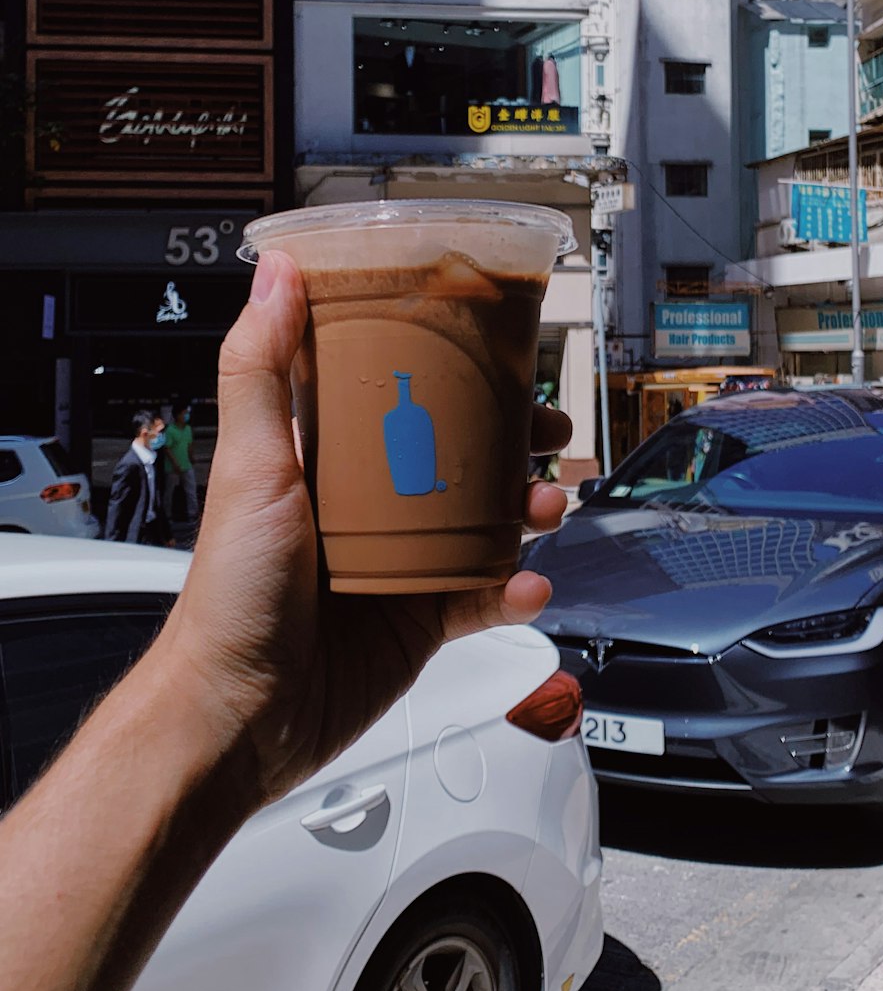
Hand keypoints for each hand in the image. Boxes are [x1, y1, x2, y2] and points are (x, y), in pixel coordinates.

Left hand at [157, 250, 566, 809]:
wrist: (239, 716)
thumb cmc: (229, 596)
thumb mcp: (252, 465)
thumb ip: (262, 368)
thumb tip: (275, 273)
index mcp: (325, 461)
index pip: (396, 397)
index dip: (452, 374)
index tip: (497, 358)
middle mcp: (365, 507)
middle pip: (457, 457)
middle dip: (512, 443)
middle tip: (545, 435)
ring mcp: (397, 564)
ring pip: (483, 522)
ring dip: (526, 510)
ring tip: (543, 508)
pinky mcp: (418, 622)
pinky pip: (483, 596)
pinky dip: (514, 589)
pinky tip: (526, 583)